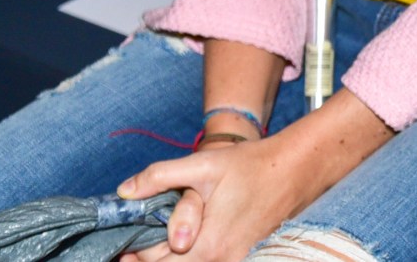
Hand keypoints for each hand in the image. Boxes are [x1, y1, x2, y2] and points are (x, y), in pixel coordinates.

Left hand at [118, 91, 391, 259]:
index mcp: (204, 245)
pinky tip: (187, 239)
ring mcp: (233, 260)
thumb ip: (159, 177)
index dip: (133, 249)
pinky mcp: (243, 256)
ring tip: (156, 243)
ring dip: (171, 257)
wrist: (294, 169)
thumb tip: (123, 192)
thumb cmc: (248, 165)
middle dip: (150, 257)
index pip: (153, 259)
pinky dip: (191, 255)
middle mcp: (218, 260)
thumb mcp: (201, 164)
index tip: (122, 241)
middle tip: (133, 245)